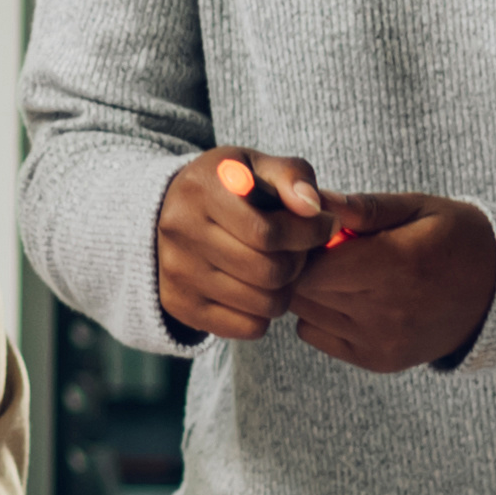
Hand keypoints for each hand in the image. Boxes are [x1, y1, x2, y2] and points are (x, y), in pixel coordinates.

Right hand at [153, 148, 335, 341]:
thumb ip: (292, 176)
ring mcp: (176, 271)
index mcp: (202, 189)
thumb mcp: (259, 166)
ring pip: (263, 304)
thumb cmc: (231, 187)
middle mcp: (180, 230)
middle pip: (268, 272)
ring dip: (285, 289)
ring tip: (281, 267)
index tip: (325, 225)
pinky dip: (264, 313)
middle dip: (299, 263)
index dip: (309, 234)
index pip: (268, 232)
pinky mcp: (178, 304)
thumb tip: (313, 208)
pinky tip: (258, 288)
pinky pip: (248, 328)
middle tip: (301, 250)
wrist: (170, 210)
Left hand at [288, 194, 495, 372]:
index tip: (313, 232)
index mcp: (397, 265)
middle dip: (301, 266)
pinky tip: (349, 297)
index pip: (310, 268)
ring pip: (305, 314)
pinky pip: (317, 336)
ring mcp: (383, 341)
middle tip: (323, 249)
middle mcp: (387, 311)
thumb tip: (314, 200)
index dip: (300, 247)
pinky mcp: (380, 360)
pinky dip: (321, 316)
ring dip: (311, 291)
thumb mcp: (417, 208)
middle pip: (303, 291)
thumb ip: (362, 207)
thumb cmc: (455, 238)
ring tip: (341, 272)